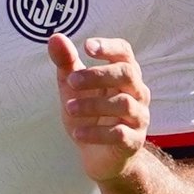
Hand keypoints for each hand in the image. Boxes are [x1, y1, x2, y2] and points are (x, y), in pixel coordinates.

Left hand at [48, 34, 150, 183]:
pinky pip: (120, 134)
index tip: (87, 46)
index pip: (124, 52)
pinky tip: (77, 133)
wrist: (99, 156)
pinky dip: (97, 133)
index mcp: (123, 74)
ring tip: (69, 108)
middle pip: (127, 74)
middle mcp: (137, 92)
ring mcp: (138, 117)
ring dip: (93, 105)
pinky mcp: (133, 141)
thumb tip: (55, 37)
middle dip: (98, 75)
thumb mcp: (73, 87)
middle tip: (72, 81)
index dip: (109, 47)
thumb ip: (66, 63)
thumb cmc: (89, 114)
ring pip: (123, 104)